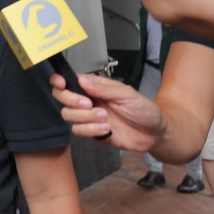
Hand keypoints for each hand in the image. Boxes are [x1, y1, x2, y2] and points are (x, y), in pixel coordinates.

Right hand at [50, 72, 165, 150]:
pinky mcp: (92, 133)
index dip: (59, 81)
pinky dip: (91, 130)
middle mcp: (88, 100)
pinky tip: (107, 129)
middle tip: (89, 104)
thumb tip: (82, 80)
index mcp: (94, 87)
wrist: (154, 133)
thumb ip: (104, 88)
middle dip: (72, 101)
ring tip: (105, 118)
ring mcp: (88, 117)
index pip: (69, 81)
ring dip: (85, 117)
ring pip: (68, 116)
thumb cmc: (143, 109)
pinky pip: (79, 131)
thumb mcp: (127, 94)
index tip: (62, 84)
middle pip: (62, 98)